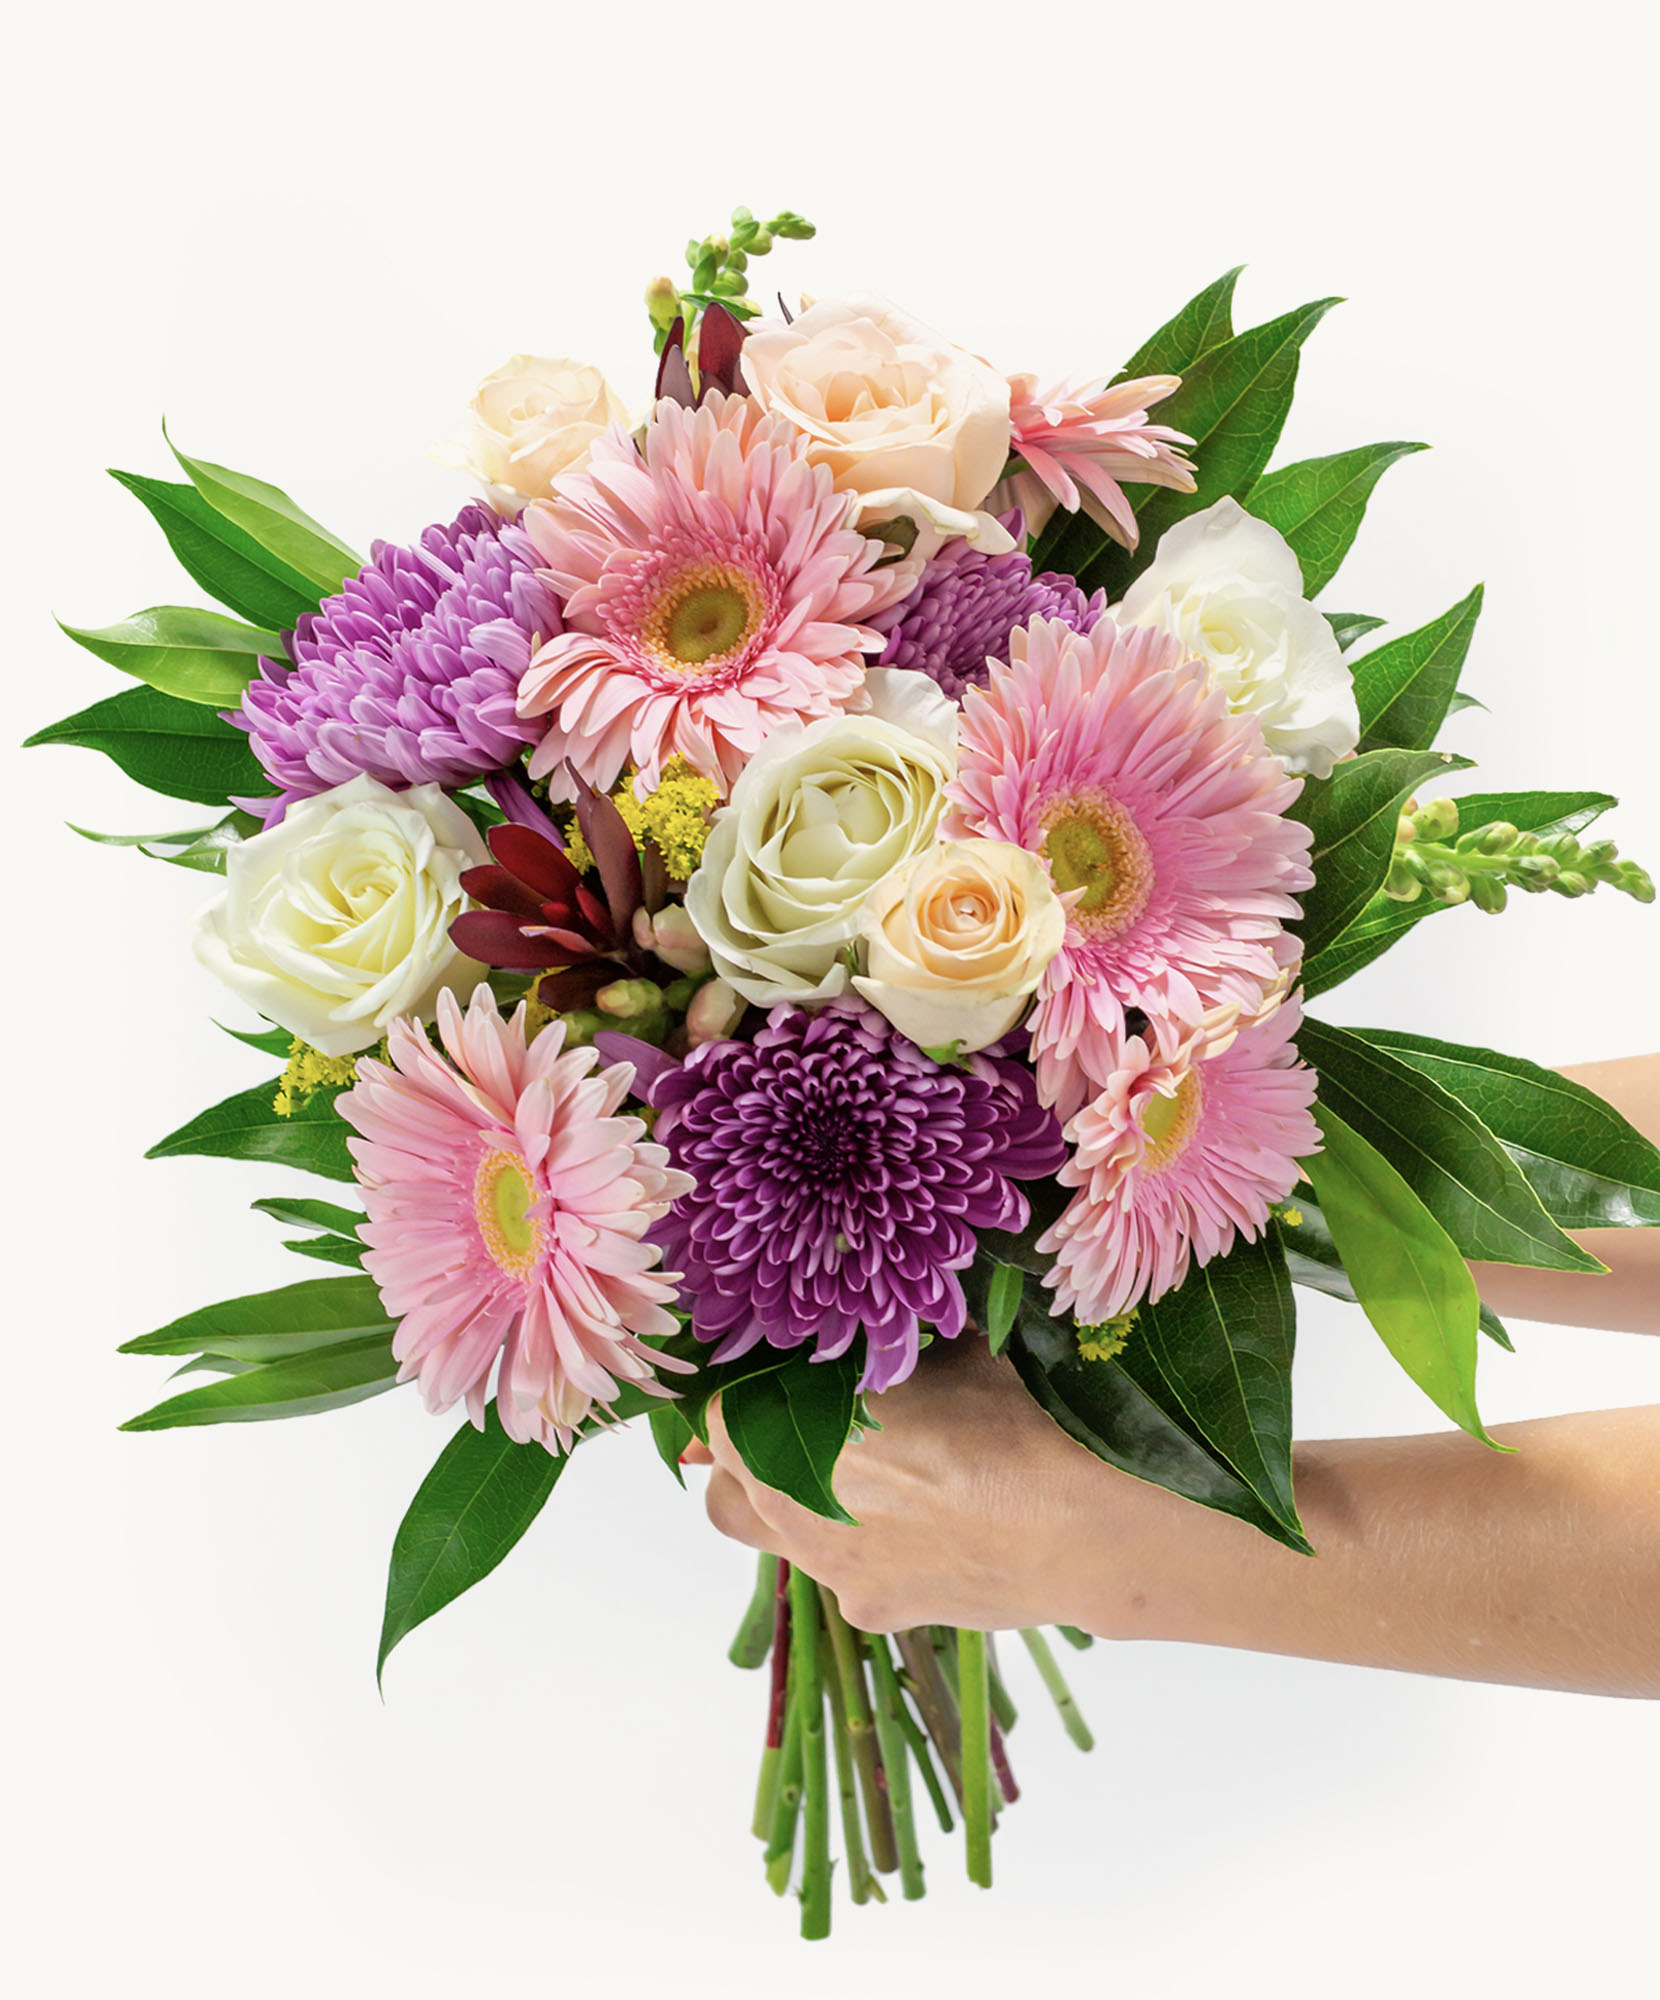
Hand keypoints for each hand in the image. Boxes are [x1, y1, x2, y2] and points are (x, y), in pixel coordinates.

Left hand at [690, 1337, 1128, 1632]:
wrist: (1080, 1523)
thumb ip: (879, 1352)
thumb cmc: (1010, 1420)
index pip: (715, 1416)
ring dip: (800, 1502)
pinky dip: (859, 1546)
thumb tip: (863, 1337)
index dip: (740, 1392)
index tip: (770, 1377)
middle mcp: (792, 1510)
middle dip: (749, 1457)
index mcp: (789, 1433)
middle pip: (728, 1486)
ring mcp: (831, 1571)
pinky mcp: (876, 1612)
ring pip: (780, 1538)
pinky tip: (920, 1522)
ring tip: (870, 1471)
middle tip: (796, 1422)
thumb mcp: (939, 1353)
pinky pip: (841, 1573)